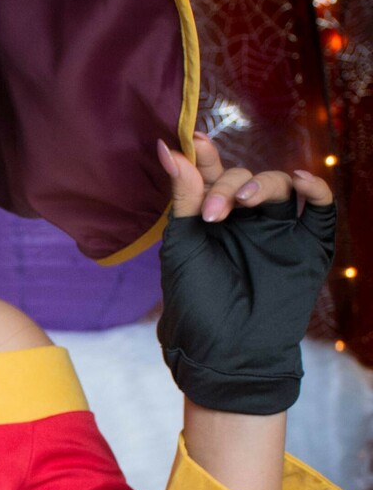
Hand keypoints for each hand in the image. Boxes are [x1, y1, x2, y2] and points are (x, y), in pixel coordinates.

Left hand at [154, 131, 337, 414]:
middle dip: (229, 185)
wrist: (227, 350)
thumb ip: (184, 197)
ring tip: (244, 202)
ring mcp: (278, 234)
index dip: (206, 156)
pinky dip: (316, 190)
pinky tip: (300, 179)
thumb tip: (169, 148)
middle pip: (246, 177)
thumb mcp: (183, 247)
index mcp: (212, 219)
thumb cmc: (196, 303)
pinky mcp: (308, 249)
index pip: (212, 175)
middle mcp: (246, 222)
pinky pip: (320, 210)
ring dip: (263, 184)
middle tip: (212, 213)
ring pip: (280, 186)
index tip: (194, 140)